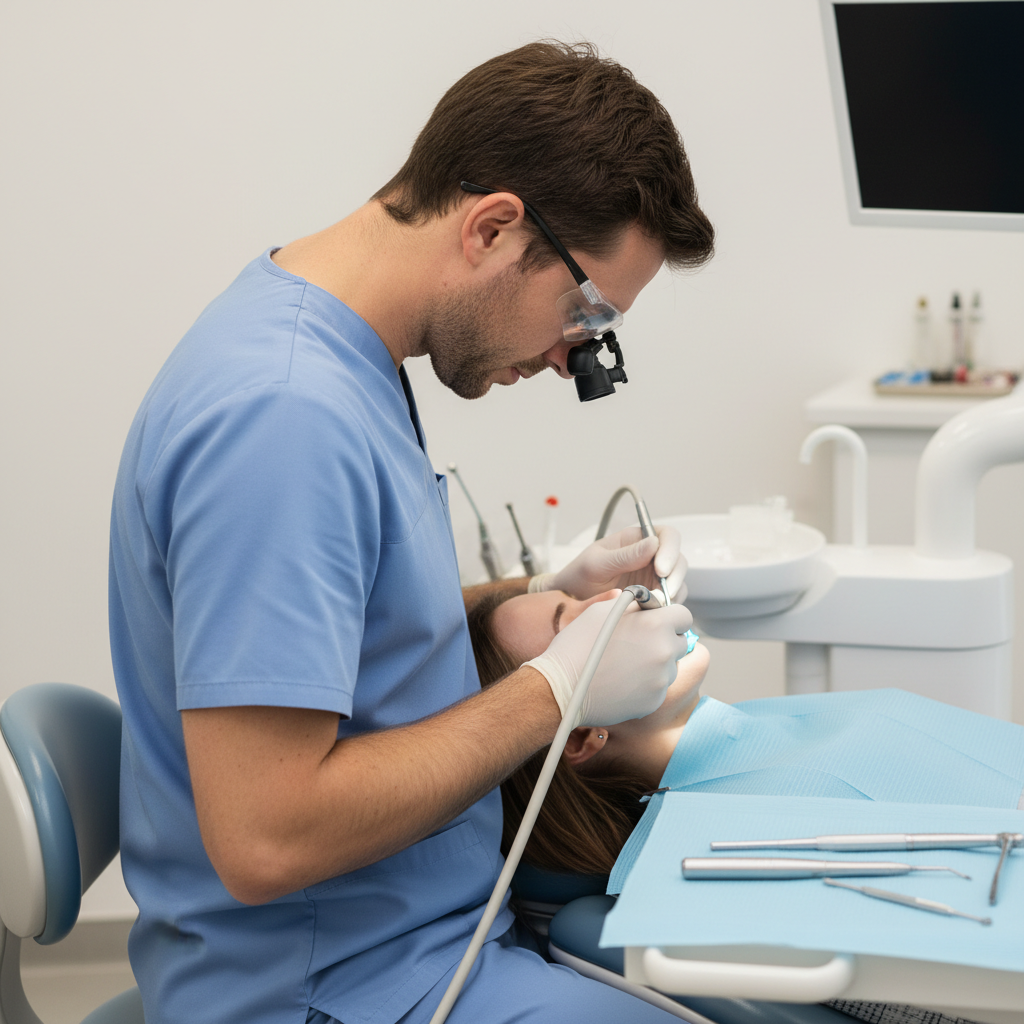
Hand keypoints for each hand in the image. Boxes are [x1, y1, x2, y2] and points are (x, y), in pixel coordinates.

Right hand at [524, 593, 692, 726]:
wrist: (562, 687)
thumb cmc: (578, 644)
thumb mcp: (602, 610)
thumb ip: (635, 603)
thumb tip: (653, 602)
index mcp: (655, 625)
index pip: (684, 615)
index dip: (670, 616)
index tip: (657, 621)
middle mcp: (664, 652)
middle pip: (680, 641)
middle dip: (665, 639)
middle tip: (639, 642)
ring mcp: (661, 680)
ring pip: (670, 666)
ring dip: (657, 662)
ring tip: (626, 663)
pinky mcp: (654, 701)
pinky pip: (658, 687)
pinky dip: (647, 683)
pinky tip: (623, 680)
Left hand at [534, 525, 686, 603]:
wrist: (570, 601)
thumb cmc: (579, 575)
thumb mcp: (596, 563)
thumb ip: (624, 555)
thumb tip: (654, 543)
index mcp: (636, 539)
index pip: (667, 535)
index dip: (670, 550)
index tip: (661, 569)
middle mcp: (650, 555)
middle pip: (678, 559)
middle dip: (674, 576)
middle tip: (662, 594)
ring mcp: (653, 576)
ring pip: (677, 581)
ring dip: (672, 593)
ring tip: (655, 605)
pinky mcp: (653, 595)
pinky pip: (669, 599)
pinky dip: (667, 606)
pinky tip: (653, 612)